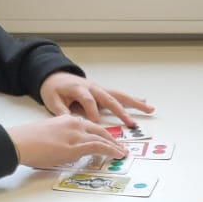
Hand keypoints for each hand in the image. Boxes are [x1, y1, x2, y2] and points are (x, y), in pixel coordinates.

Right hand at [8, 112, 123, 170]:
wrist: (20, 142)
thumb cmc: (27, 141)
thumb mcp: (48, 135)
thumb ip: (60, 139)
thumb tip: (65, 151)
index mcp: (66, 120)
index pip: (89, 126)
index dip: (100, 133)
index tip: (106, 139)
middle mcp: (74, 124)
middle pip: (99, 130)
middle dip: (112, 139)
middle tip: (119, 146)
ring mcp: (76, 134)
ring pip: (103, 138)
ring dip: (115, 146)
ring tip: (122, 153)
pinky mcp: (76, 146)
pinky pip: (99, 147)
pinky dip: (111, 150)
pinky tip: (117, 154)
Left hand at [40, 71, 154, 130]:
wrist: (55, 76)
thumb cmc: (54, 89)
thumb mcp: (52, 100)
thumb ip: (61, 111)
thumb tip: (70, 123)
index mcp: (79, 89)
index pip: (89, 101)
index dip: (93, 112)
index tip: (97, 125)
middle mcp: (93, 87)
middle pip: (110, 98)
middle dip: (121, 111)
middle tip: (131, 123)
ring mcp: (99, 89)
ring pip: (119, 96)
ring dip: (135, 103)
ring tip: (149, 109)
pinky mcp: (102, 91)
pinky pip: (118, 96)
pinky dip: (131, 99)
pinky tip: (144, 103)